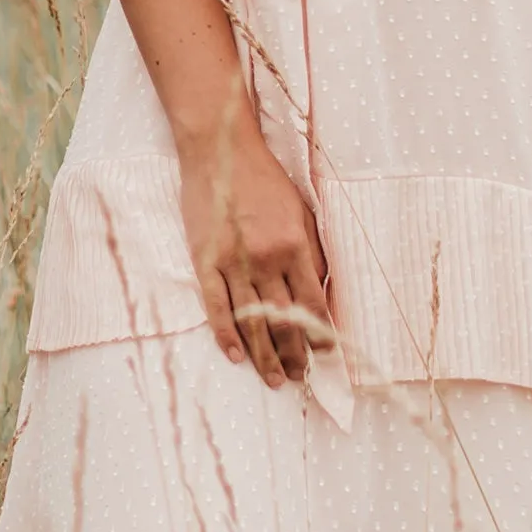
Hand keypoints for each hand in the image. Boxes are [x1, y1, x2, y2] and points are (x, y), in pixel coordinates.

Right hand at [178, 115, 335, 389]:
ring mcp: (233, 262)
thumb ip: (311, 251)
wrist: (220, 150)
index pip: (313, 302)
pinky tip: (236, 356)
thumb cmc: (263, 178)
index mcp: (295, 245)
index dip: (321, 334)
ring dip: (265, 355)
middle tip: (299, 379)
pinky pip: (216, 306)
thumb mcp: (301, 210)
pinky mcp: (205, 260)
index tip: (326, 356)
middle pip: (284, 319)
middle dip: (294, 354)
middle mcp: (267, 259)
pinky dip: (226, 334)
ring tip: (275, 380)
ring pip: (252, 320)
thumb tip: (321, 290)